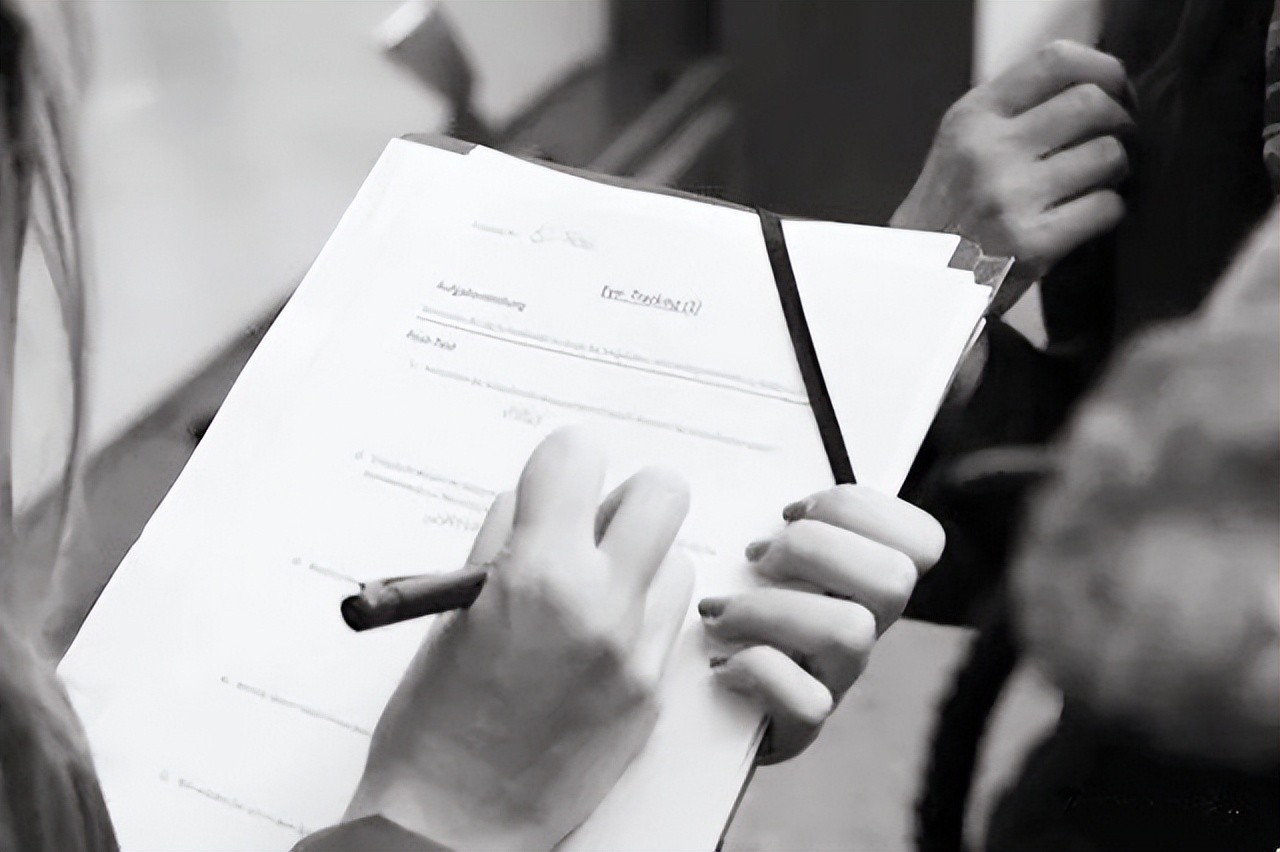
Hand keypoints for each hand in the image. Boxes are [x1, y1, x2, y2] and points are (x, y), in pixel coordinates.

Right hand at [346, 428, 693, 849]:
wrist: (455, 827)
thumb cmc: (432, 727)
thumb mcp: (451, 611)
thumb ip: (503, 543)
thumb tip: (535, 502)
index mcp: (536, 574)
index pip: (578, 456)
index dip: (560, 463)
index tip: (552, 481)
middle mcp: (599, 605)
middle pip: (661, 493)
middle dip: (624, 498)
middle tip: (588, 528)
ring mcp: (635, 653)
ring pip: (675, 559)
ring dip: (639, 563)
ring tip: (589, 595)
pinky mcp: (652, 694)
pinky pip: (665, 623)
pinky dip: (638, 616)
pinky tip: (595, 643)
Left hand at [700, 485, 943, 762]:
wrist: (686, 703)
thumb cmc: (716, 606)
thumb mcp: (742, 551)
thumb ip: (760, 514)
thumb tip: (717, 482)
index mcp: (858, 579)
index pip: (921, 540)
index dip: (861, 510)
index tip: (791, 510)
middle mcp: (862, 627)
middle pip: (895, 578)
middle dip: (814, 550)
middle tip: (754, 557)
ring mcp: (836, 678)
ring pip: (851, 633)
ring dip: (771, 610)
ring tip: (719, 612)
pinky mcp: (801, 727)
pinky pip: (810, 703)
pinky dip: (757, 673)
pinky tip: (720, 664)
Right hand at [891, 40, 1133, 278]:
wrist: (916, 281)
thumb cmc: (948, 212)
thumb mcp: (961, 143)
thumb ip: (1013, 111)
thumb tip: (1096, 88)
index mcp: (972, 117)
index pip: (1057, 61)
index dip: (1104, 69)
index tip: (1116, 90)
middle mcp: (989, 151)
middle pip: (1092, 104)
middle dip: (1121, 121)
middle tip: (1119, 139)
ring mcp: (1010, 198)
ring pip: (1108, 155)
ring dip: (1118, 168)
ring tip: (1100, 181)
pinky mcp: (1032, 244)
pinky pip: (1106, 207)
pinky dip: (1111, 211)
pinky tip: (1090, 216)